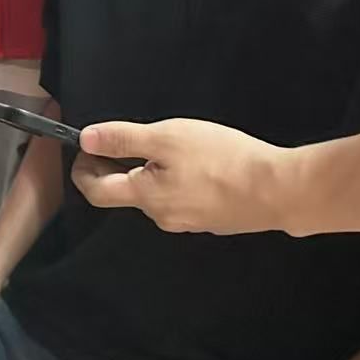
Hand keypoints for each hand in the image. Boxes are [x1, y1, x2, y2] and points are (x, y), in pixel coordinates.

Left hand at [73, 119, 298, 235]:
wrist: (276, 189)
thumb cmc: (219, 159)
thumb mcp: (167, 137)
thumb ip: (124, 139)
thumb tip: (85, 139)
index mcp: (145, 196)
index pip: (96, 191)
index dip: (83, 169)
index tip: (85, 148)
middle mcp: (162, 217)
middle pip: (125, 194)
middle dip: (115, 168)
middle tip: (122, 140)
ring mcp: (188, 222)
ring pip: (154, 197)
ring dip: (147, 174)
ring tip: (164, 146)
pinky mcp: (211, 219)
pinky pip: (180, 200)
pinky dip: (173, 181)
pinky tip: (193, 163)